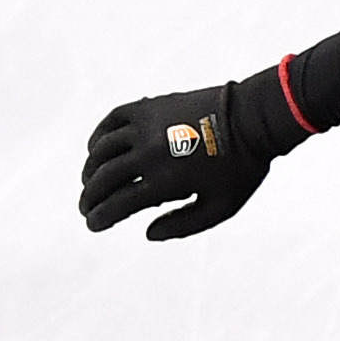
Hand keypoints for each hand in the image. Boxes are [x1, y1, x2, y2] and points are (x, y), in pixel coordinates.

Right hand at [77, 82, 280, 241]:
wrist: (253, 119)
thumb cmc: (241, 168)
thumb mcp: (220, 208)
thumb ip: (183, 226)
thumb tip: (148, 233)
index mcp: (166, 182)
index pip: (118, 205)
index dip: (100, 218)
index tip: (93, 225)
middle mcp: (150, 153)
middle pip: (103, 179)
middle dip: (89, 198)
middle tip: (85, 208)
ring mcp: (147, 126)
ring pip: (102, 150)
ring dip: (90, 169)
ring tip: (89, 182)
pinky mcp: (149, 106)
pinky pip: (112, 120)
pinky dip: (99, 137)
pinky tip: (96, 149)